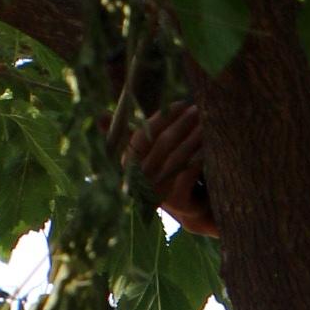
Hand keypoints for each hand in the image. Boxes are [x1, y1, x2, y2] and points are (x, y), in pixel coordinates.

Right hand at [130, 99, 214, 232]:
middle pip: (162, 144)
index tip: (181, 103)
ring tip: (207, 122)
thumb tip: (98, 116)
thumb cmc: (167, 171)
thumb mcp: (147, 151)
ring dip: (194, 137)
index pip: (142, 136)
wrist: (189, 206)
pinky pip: (190, 171)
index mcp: (128, 165)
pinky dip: (200, 155)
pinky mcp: (178, 201)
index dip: (161, 118)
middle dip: (182, 124)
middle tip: (198, 109)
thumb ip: (129, 134)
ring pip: (177, 156)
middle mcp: (140, 181)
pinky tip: (211, 144)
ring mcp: (158, 192)